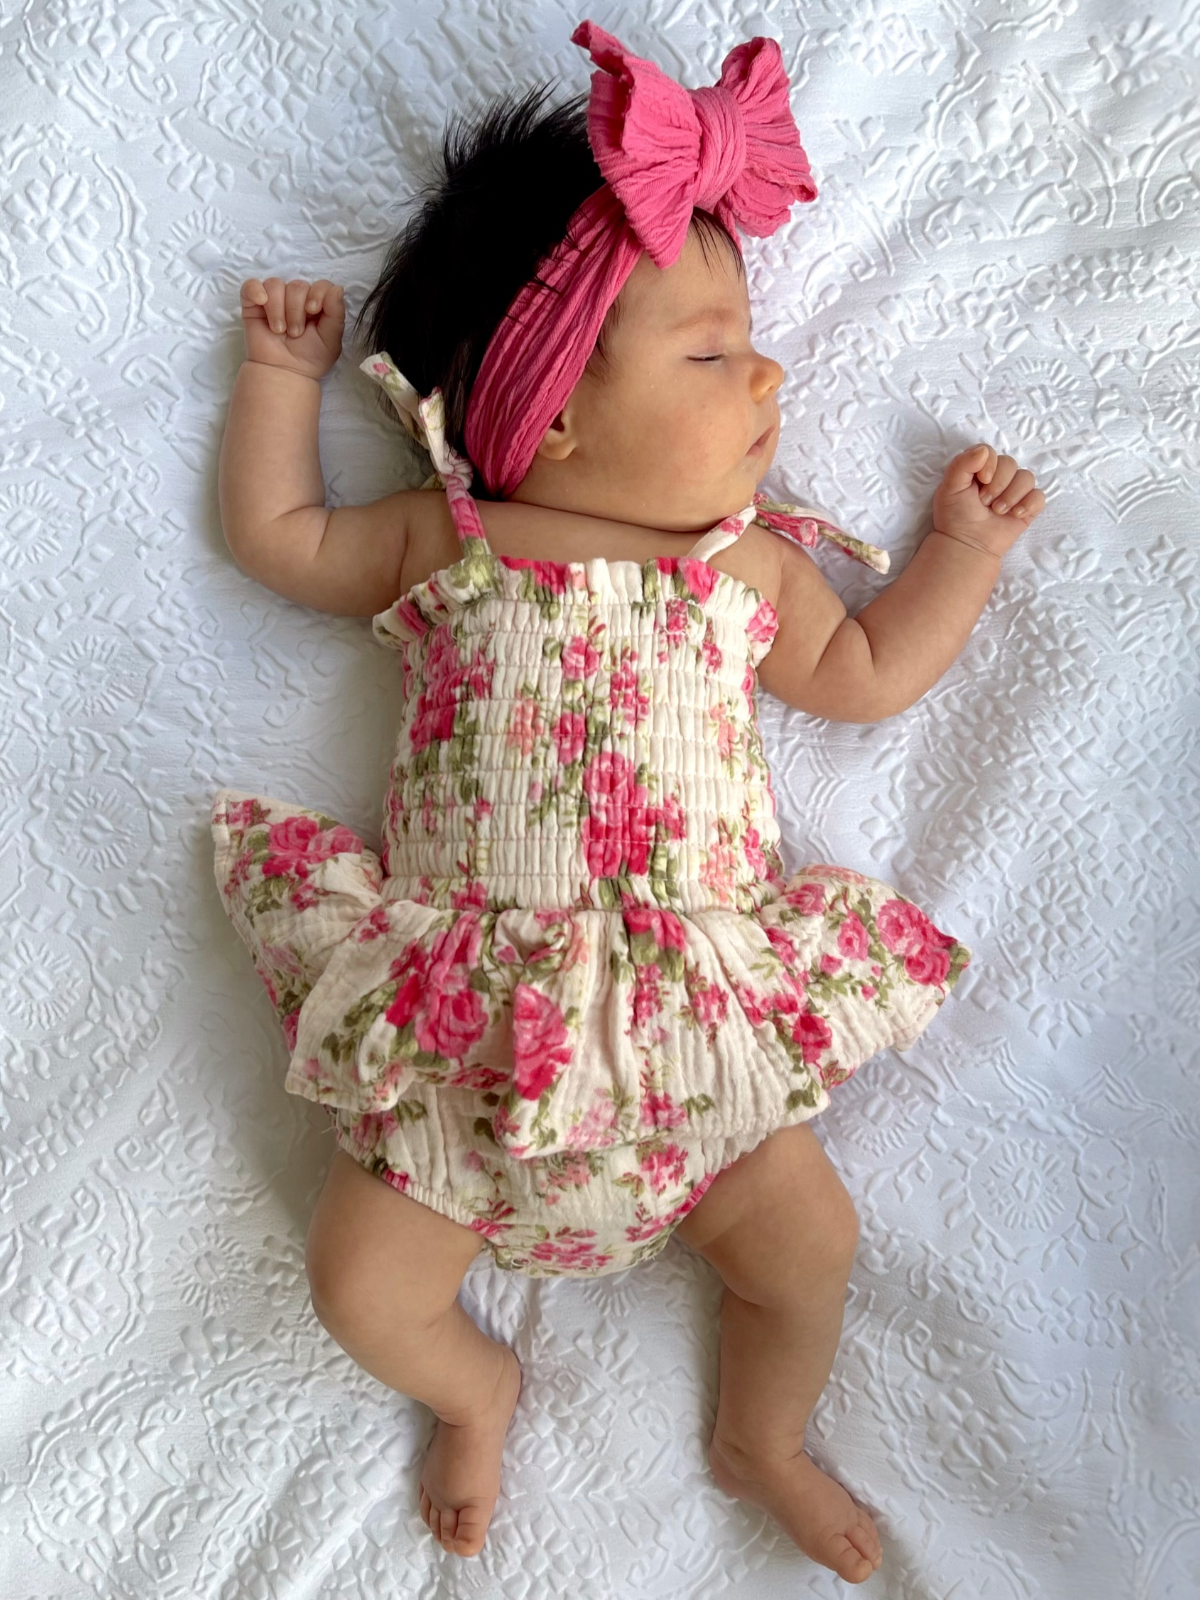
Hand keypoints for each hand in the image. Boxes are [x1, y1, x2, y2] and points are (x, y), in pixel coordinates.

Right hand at [239, 277, 344, 379]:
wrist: (285, 373)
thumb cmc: (309, 358)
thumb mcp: (331, 339)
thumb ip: (336, 313)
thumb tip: (337, 288)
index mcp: (316, 304)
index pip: (320, 285)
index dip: (317, 294)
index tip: (313, 311)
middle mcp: (296, 299)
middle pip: (297, 286)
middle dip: (296, 311)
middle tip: (295, 334)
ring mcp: (274, 300)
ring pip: (275, 285)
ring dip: (278, 309)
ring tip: (279, 330)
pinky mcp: (253, 305)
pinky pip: (251, 286)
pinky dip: (256, 290)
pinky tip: (261, 302)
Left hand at [931, 444, 1045, 558]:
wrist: (966, 544)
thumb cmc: (955, 516)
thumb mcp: (949, 487)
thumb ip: (961, 464)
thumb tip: (985, 451)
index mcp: (979, 468)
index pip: (991, 451)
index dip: (989, 464)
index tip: (981, 482)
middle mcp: (998, 476)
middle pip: (1010, 463)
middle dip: (998, 484)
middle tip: (984, 503)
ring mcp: (1014, 491)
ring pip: (1027, 478)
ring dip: (1011, 495)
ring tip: (997, 511)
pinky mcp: (1027, 507)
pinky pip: (1039, 496)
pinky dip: (1028, 504)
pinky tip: (1015, 515)